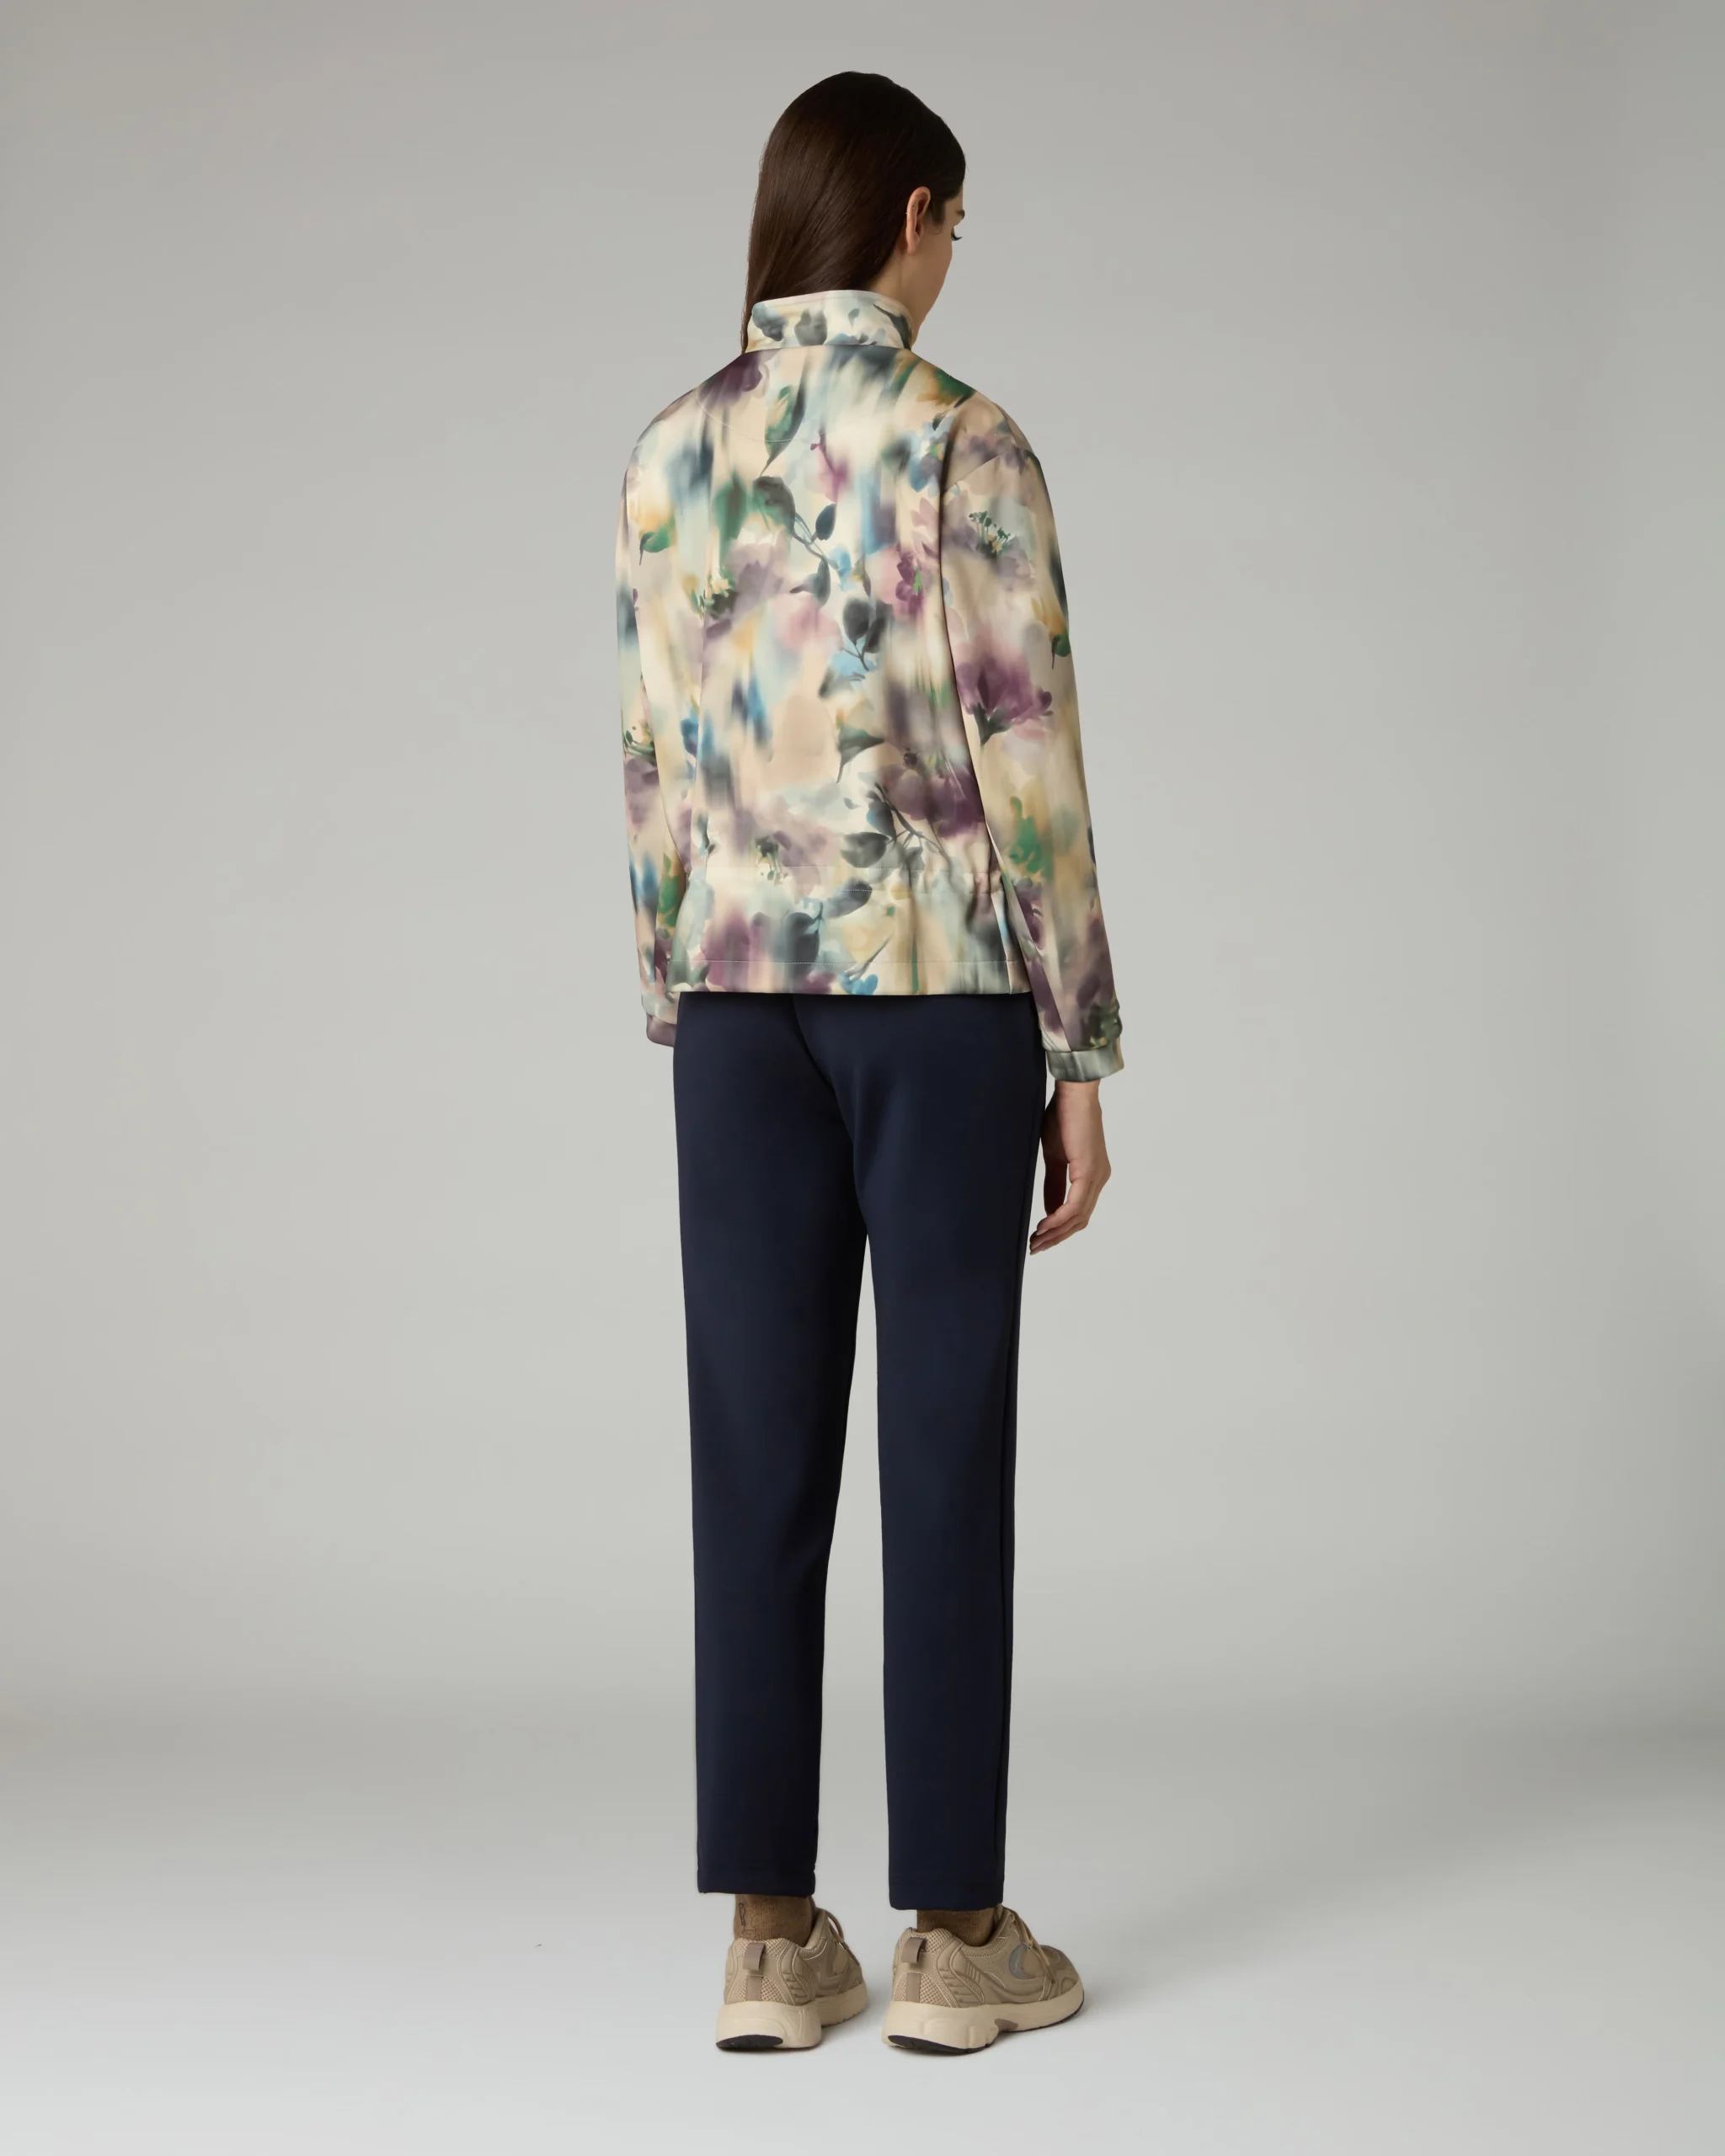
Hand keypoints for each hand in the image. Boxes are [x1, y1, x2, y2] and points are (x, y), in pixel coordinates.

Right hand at [1030, 1079, 1110, 1254]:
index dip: (1059, 1229)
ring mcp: (1097, 1176)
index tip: (1039, 1238)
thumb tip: (1050, 1211)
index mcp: (1092, 1175)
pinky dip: (1059, 1218)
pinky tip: (1044, 1225)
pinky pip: (1075, 1205)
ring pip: (1078, 1217)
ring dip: (1056, 1232)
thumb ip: (1054, 1185)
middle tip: (1034, 1247)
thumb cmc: (1062, 1118)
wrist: (1072, 1094)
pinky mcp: (1089, 1171)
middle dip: (1056, 1237)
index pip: (1079, 1212)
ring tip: (1036, 1240)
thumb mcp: (1054, 1158)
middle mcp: (1099, 1178)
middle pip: (1080, 1220)